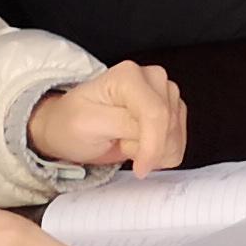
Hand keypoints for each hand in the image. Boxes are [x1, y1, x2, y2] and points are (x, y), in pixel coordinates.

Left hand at [27, 63, 187, 174]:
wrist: (66, 127)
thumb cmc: (71, 124)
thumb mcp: (87, 124)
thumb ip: (123, 124)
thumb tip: (151, 134)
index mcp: (129, 75)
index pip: (156, 113)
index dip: (153, 146)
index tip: (141, 169)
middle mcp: (152, 78)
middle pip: (170, 124)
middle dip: (149, 147)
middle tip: (120, 145)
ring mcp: (164, 93)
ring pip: (177, 133)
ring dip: (155, 150)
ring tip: (126, 142)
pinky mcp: (172, 109)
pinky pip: (179, 139)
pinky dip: (163, 152)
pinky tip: (141, 148)